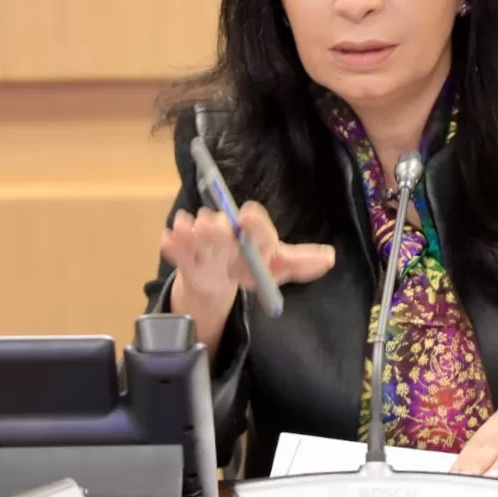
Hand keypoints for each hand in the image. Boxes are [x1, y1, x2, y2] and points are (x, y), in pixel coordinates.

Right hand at [161, 200, 335, 308]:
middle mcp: (227, 230)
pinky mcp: (186, 254)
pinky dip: (172, 245)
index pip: (255, 221)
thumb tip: (330, 258)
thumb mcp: (278, 267)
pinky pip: (177, 250)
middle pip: (222, 225)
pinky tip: (168, 240)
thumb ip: (300, 263)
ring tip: (187, 230)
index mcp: (252, 231)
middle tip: (212, 228)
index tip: (246, 218)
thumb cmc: (254, 265)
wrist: (222, 277)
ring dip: (191, 231)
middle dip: (217, 227)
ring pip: (197, 234)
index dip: (253, 221)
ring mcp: (204, 241)